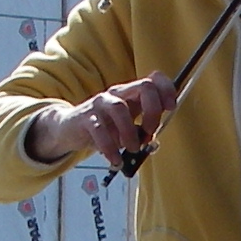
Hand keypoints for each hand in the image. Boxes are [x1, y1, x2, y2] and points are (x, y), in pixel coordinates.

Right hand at [27, 73, 176, 165]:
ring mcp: (100, 103)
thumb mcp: (125, 128)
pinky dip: (111, 148)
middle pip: (144, 87)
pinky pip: (100, 130)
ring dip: (130, 132)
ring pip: (120, 108)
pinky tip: (115, 160)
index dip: (167, 90)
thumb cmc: (103, 127)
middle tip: (150, 132)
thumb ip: (142, 133)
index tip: (171, 107)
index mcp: (131, 94)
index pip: (154, 80)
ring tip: (132, 149)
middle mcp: (117, 94)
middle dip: (153, 111)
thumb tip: (154, 143)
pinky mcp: (86, 118)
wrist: (68, 129)